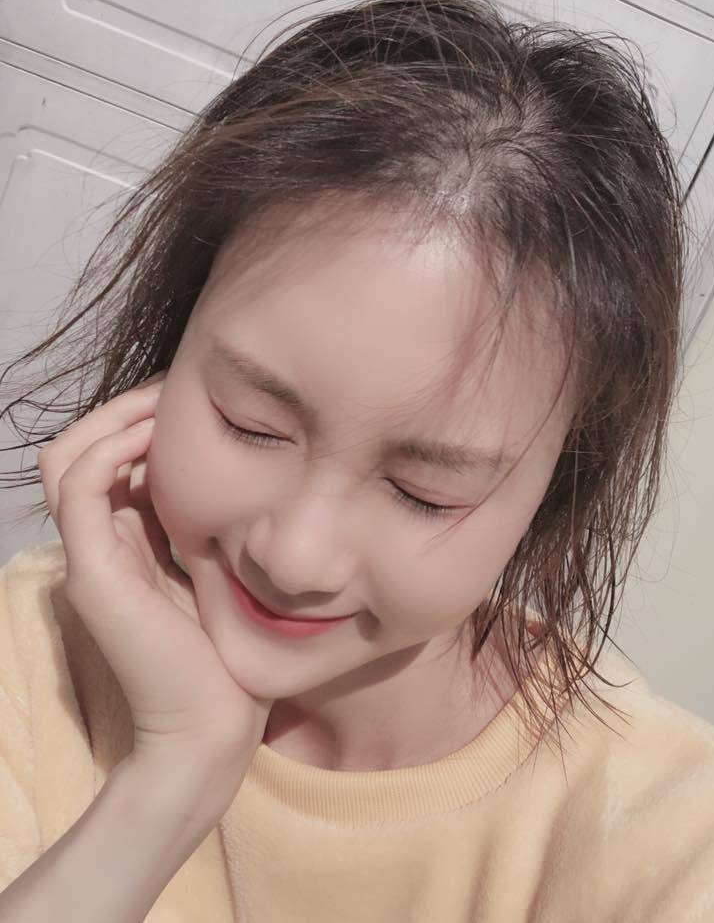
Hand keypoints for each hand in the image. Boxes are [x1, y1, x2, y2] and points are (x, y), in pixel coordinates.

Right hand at [37, 374, 273, 784]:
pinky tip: (158, 437)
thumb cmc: (229, 652)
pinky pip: (81, 485)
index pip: (109, 454)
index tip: (199, 399)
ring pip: (68, 455)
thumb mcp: (221, 565)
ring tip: (168, 403)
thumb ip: (210, 521)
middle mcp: (99, 542)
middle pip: (80, 446)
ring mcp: (89, 555)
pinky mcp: (93, 569)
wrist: (213, 726)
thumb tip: (243, 464)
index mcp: (126, 540)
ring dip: (117, 416)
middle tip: (182, 389)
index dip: (145, 418)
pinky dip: (112, 448)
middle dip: (128, 406)